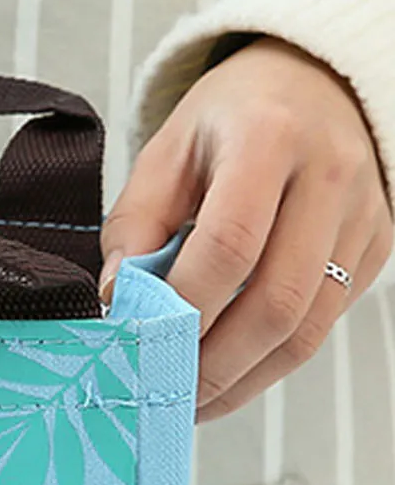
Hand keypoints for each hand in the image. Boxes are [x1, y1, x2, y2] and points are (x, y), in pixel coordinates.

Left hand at [102, 37, 392, 420]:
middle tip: (162, 395)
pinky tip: (227, 375)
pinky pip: (323, 324)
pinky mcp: (375, 249)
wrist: (313, 83)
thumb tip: (115, 303)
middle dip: (214, 363)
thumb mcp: (165, 153)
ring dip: (244, 378)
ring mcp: (363, 216)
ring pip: (308, 327)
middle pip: (277, 299)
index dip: (184, 307)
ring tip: (189, 400)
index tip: (140, 346)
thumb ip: (134, 226)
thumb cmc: (229, 120)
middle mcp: (330, 176)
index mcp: (269, 139)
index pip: (229, 244)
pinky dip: (270, 363)